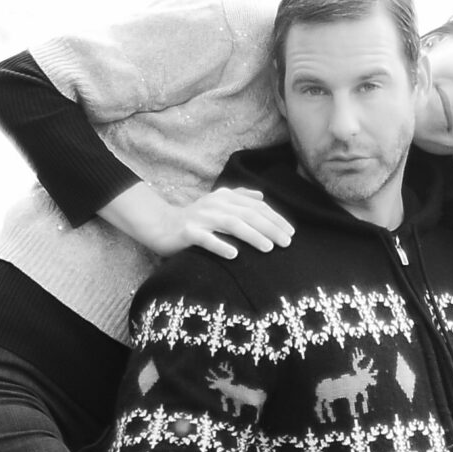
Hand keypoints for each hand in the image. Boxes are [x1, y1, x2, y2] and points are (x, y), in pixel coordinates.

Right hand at [103, 184, 294, 259]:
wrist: (161, 225)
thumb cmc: (195, 219)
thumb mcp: (217, 205)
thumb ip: (239, 198)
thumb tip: (262, 196)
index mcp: (224, 197)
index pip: (256, 206)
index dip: (275, 218)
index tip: (291, 233)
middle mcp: (215, 204)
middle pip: (247, 214)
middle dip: (270, 228)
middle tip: (287, 243)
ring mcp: (200, 218)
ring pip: (231, 224)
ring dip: (252, 236)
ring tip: (269, 248)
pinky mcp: (187, 232)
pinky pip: (206, 239)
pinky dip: (220, 246)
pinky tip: (234, 256)